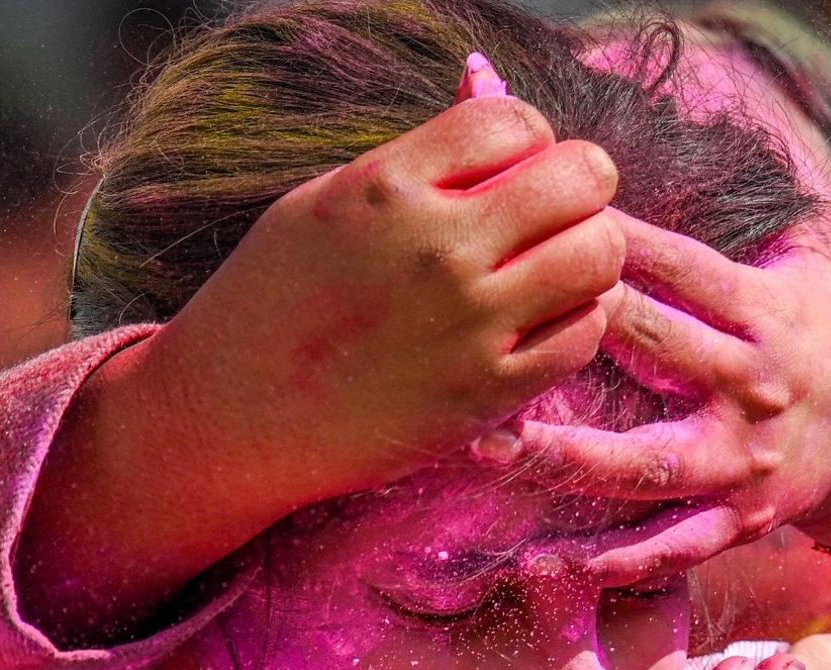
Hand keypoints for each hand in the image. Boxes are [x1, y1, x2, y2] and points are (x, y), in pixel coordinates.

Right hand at [171, 63, 623, 509]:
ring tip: (548, 269)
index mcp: (388, 186)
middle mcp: (437, 250)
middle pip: (581, 179)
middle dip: (578, 186)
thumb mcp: (328, 200)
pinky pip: (583, 336)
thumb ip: (422, 159)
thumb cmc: (273, 299)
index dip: (527, 139)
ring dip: (586, 254)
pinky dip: (574, 322)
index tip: (509, 168)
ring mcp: (468, 325)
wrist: (231, 416)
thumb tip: (492, 92)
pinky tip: (535, 323)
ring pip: (599, 256)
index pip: (516, 122)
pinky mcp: (486, 394)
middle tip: (551, 212)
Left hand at [478, 210, 830, 582]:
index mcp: (764, 314)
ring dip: (567, 456)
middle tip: (491, 316)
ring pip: (645, 460)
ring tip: (490, 448)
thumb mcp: (803, 275)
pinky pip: (673, 546)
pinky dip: (619, 559)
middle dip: (577, 327)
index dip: (615, 241)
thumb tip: (643, 192)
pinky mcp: (738, 520)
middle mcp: (752, 385)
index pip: (681, 268)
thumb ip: (729, 240)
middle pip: (655, 346)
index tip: (545, 218)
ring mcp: (742, 460)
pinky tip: (552, 561)